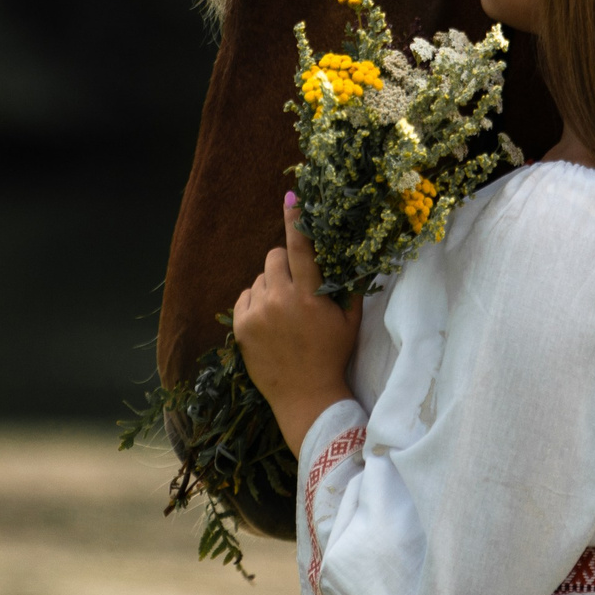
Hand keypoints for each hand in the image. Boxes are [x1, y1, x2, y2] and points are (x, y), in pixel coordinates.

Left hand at [231, 192, 363, 454]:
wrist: (306, 397)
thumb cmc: (333, 356)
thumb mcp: (350, 321)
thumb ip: (349, 287)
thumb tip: (353, 258)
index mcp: (309, 296)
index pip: (301, 248)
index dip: (296, 220)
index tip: (291, 197)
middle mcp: (281, 300)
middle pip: (274, 257)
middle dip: (285, 263)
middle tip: (296, 285)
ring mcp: (257, 313)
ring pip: (260, 278)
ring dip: (271, 286)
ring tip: (284, 311)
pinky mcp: (241, 327)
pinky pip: (245, 296)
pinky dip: (256, 301)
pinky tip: (269, 319)